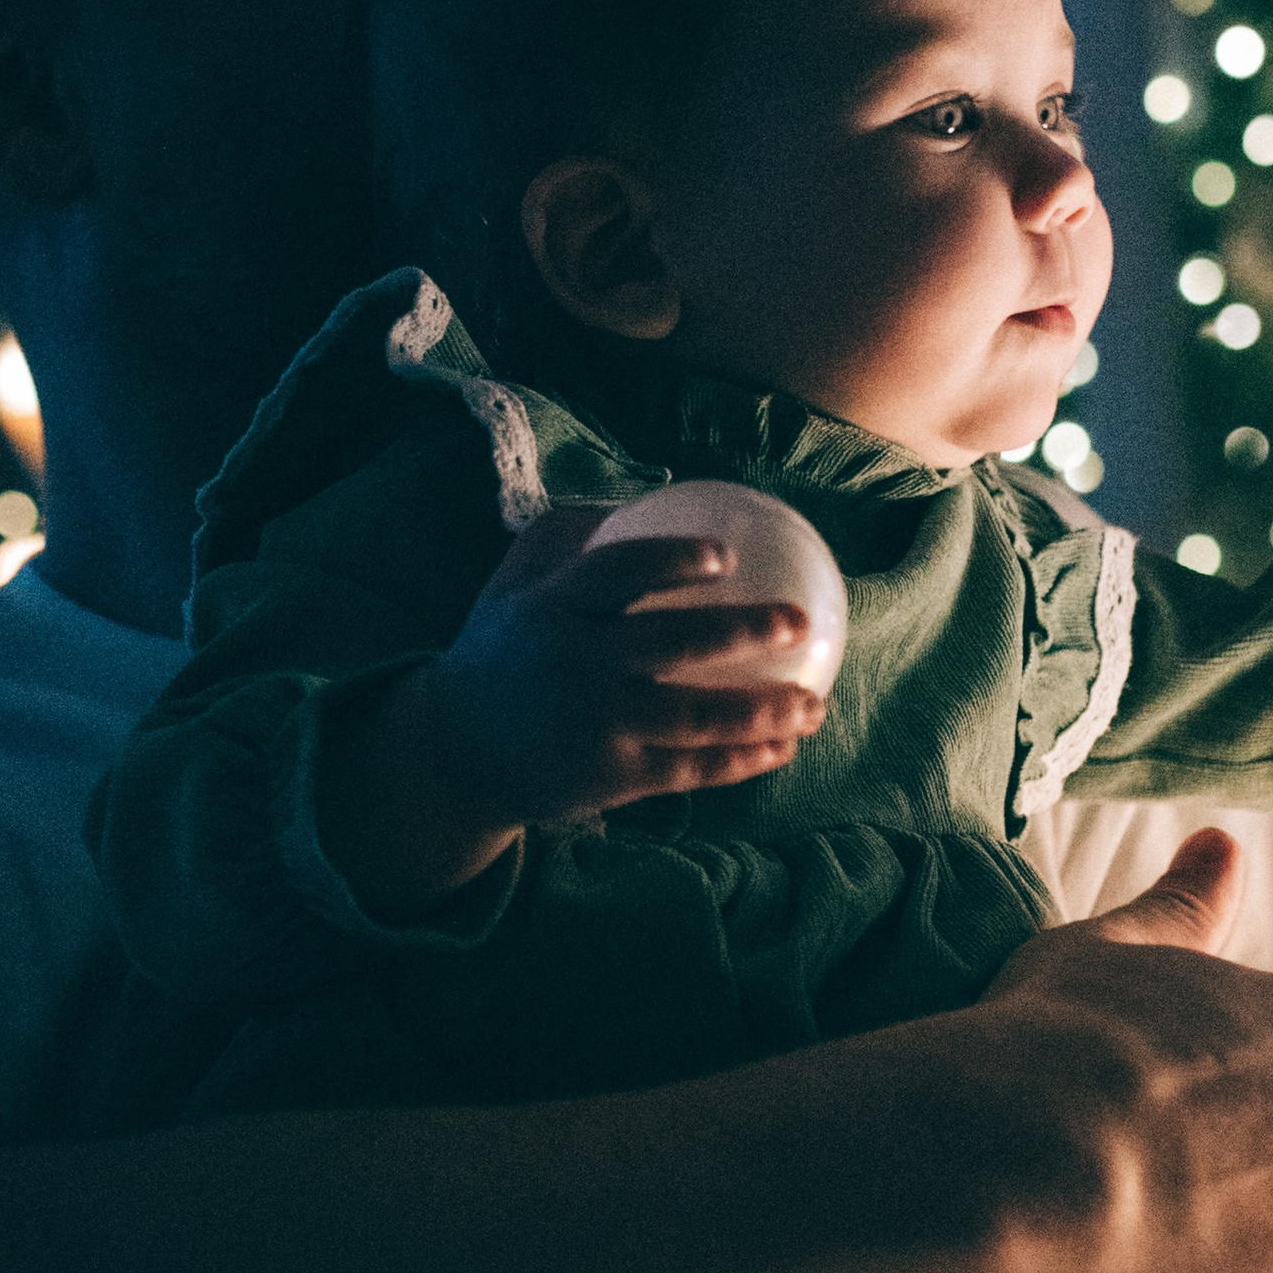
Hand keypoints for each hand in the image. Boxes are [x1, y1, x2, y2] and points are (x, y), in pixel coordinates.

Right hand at [437, 508, 829, 824]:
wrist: (456, 751)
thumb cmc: (502, 650)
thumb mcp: (513, 584)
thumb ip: (569, 538)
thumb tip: (649, 496)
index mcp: (553, 608)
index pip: (617, 574)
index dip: (672, 561)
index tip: (726, 555)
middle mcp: (576, 665)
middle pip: (672, 646)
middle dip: (745, 632)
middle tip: (800, 621)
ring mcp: (595, 726)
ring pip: (695, 718)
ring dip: (765, 712)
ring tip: (816, 705)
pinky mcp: (609, 777)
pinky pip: (688, 768)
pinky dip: (741, 760)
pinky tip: (784, 747)